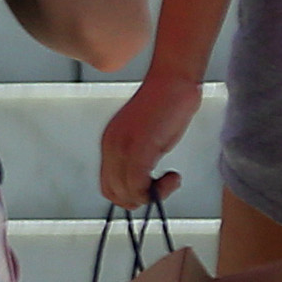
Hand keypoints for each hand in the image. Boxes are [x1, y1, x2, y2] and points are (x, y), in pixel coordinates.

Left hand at [98, 70, 198, 211]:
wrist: (173, 82)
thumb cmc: (165, 105)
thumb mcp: (145, 137)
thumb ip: (137, 158)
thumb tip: (143, 184)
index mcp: (109, 143)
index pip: (108, 185)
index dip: (130, 195)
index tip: (151, 188)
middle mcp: (110, 146)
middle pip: (114, 193)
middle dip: (140, 199)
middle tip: (162, 187)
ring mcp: (122, 148)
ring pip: (127, 193)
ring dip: (152, 195)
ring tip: (170, 180)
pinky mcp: (138, 148)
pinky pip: (139, 185)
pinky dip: (159, 189)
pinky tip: (174, 176)